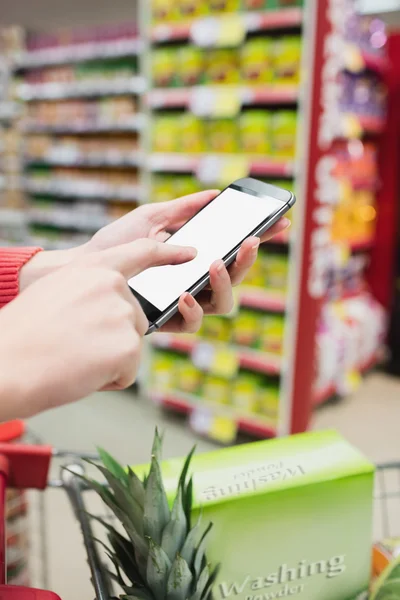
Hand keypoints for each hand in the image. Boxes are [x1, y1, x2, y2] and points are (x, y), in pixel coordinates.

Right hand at [0, 240, 195, 419]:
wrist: (4, 365)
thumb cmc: (19, 337)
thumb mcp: (54, 295)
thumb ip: (89, 292)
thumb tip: (111, 308)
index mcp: (92, 269)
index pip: (140, 253)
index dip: (168, 254)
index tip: (190, 253)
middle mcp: (113, 286)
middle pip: (135, 318)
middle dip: (112, 338)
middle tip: (73, 346)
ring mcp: (123, 314)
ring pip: (131, 346)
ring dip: (108, 360)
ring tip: (73, 358)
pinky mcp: (128, 345)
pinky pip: (128, 371)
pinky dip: (108, 380)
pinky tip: (81, 372)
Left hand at [20, 191, 289, 332]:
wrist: (85, 267)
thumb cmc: (116, 243)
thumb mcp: (150, 217)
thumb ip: (182, 209)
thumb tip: (213, 194)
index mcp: (196, 258)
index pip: (235, 250)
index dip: (260, 238)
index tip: (282, 221)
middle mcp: (196, 282)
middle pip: (236, 278)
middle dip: (249, 260)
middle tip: (250, 241)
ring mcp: (184, 303)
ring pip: (224, 304)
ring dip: (227, 284)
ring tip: (216, 263)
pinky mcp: (167, 321)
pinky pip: (192, 323)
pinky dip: (194, 309)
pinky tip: (185, 295)